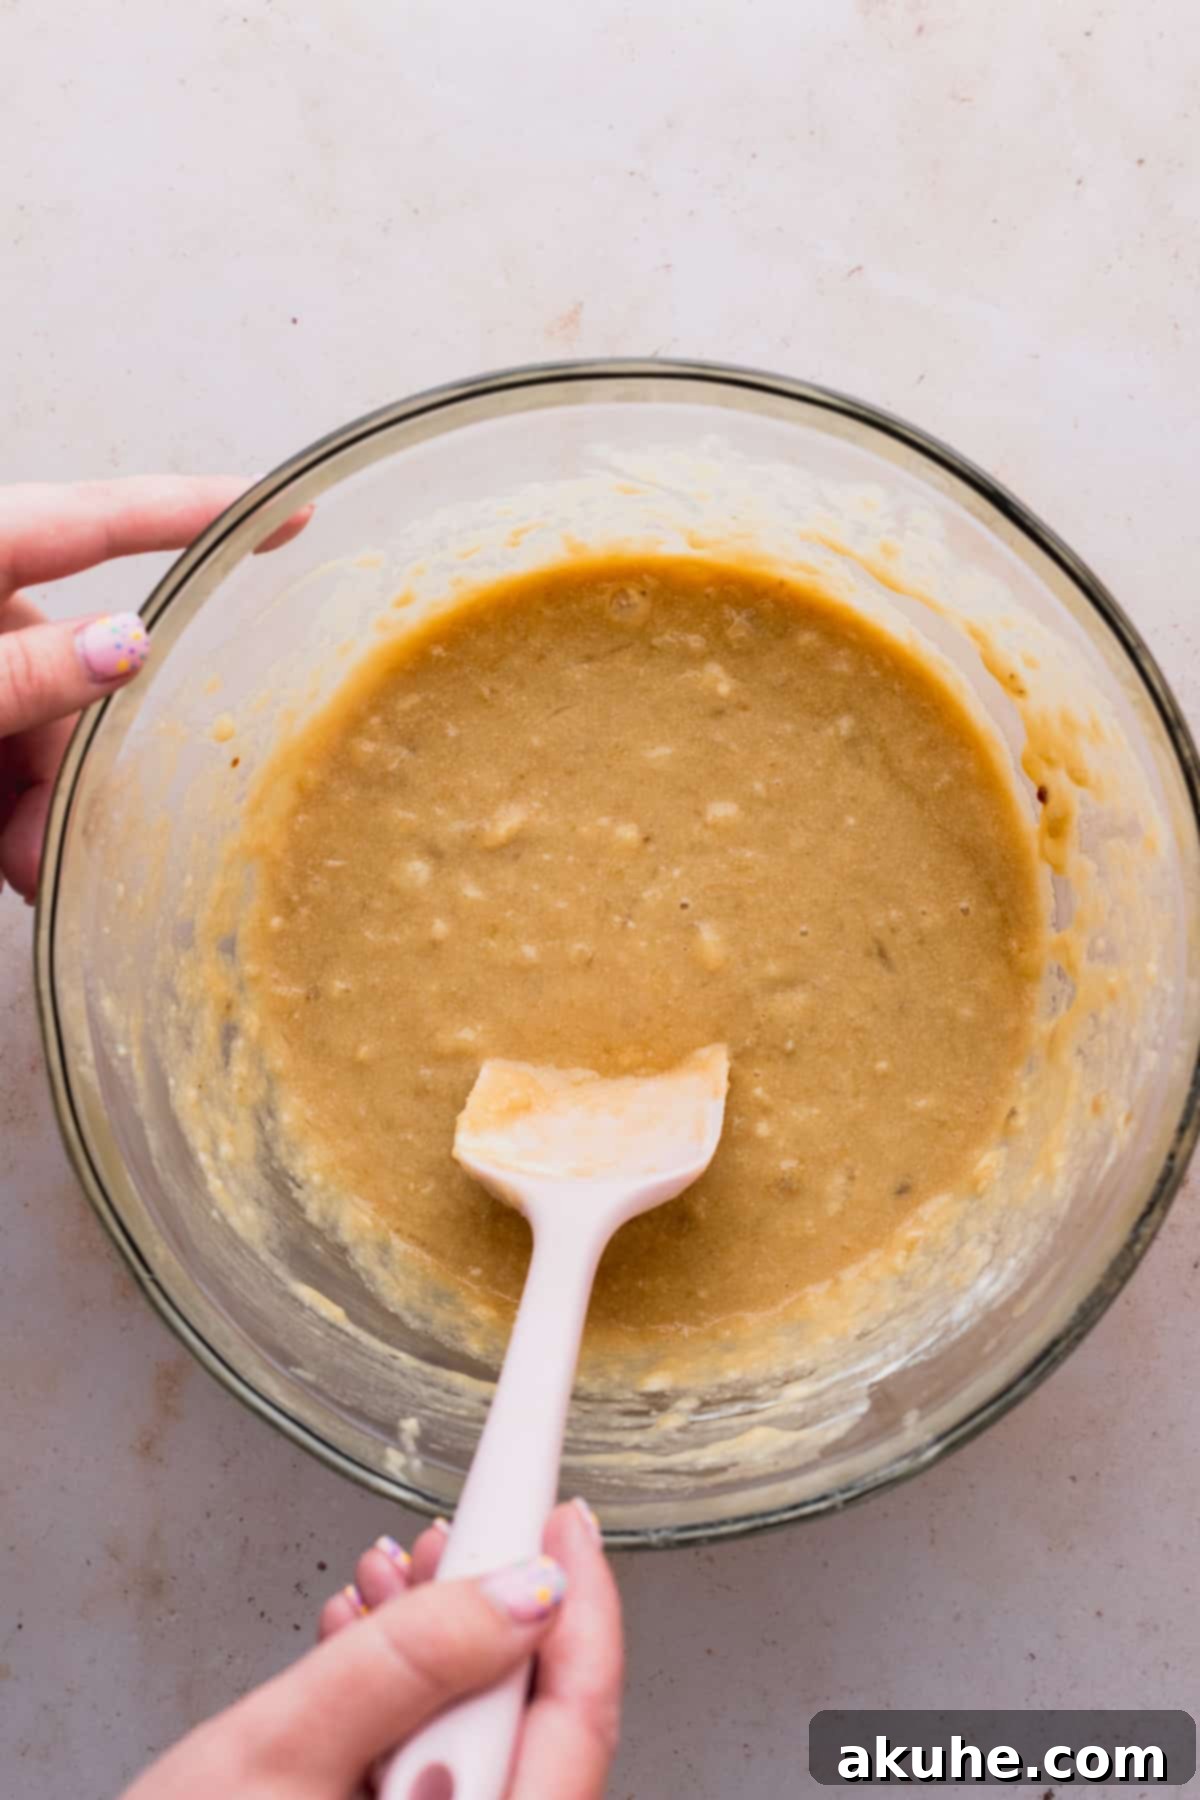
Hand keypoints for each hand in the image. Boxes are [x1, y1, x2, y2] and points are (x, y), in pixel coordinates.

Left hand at [0, 476, 307, 902]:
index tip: (289, 513)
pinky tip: (12, 858)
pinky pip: (7, 758)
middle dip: (82, 758)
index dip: (197, 511)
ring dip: (41, 807)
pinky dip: (12, 813)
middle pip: (73, 667)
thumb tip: (125, 645)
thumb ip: (21, 672)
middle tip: (61, 842)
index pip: (97, 520)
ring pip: (41, 730)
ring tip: (26, 870)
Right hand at [122, 1499, 621, 1798]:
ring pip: (484, 1735)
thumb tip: (521, 1587)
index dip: (584, 1603)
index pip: (580, 1720)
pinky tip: (363, 1644)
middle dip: (491, 1610)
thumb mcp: (283, 1749)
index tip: (566, 1516)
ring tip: (389, 1585)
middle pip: (532, 1721)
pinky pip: (442, 1766)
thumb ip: (406, 1663)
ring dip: (443, 1647)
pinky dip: (410, 1698)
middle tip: (456, 1537)